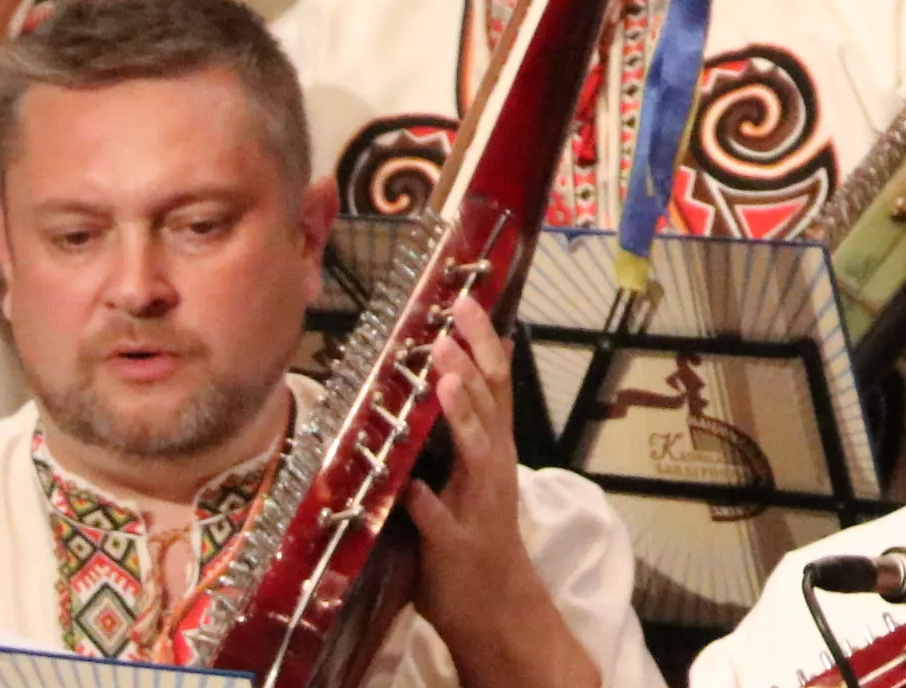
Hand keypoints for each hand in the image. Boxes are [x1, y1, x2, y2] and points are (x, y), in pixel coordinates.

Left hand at [406, 298, 590, 687]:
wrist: (496, 605)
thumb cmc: (476, 535)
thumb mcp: (476, 472)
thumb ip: (468, 428)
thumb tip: (457, 371)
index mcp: (494, 447)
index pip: (494, 382)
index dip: (482, 340)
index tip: (466, 299)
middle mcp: (493, 467)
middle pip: (490, 401)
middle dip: (472, 358)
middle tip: (451, 318)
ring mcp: (477, 504)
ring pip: (474, 448)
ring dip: (459, 411)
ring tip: (441, 374)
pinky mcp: (455, 544)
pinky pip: (438, 519)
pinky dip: (426, 501)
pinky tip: (408, 485)